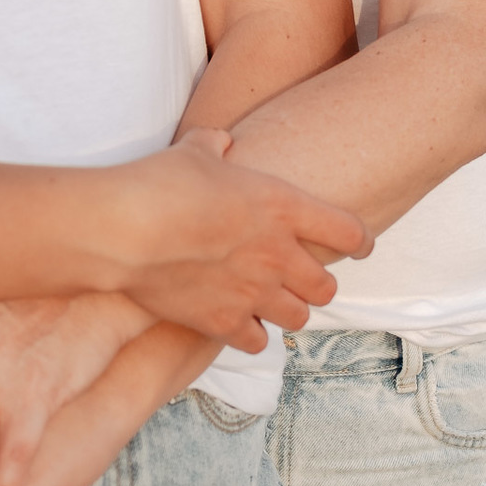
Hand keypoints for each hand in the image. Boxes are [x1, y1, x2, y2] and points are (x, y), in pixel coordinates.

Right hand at [119, 129, 370, 342]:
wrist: (125, 229)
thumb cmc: (160, 181)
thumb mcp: (195, 150)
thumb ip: (218, 146)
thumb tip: (223, 143)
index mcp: (281, 206)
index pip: (348, 231)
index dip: (360, 240)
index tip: (360, 245)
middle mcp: (278, 254)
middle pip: (326, 287)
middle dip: (317, 283)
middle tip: (301, 278)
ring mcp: (253, 293)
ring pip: (298, 319)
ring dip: (286, 310)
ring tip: (269, 302)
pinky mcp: (223, 322)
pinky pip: (257, 342)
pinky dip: (251, 334)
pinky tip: (237, 322)